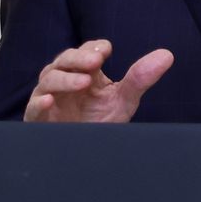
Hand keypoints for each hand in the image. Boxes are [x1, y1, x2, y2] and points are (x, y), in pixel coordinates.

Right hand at [23, 40, 172, 122]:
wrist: (87, 153)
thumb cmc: (100, 121)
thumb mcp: (123, 100)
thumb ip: (141, 78)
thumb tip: (167, 55)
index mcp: (83, 72)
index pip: (86, 52)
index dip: (94, 49)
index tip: (107, 51)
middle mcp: (63, 80)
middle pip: (65, 61)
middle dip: (79, 59)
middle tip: (96, 62)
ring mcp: (49, 98)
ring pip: (48, 80)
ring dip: (65, 79)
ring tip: (82, 82)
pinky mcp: (38, 118)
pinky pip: (33, 108)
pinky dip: (39, 103)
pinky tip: (48, 101)